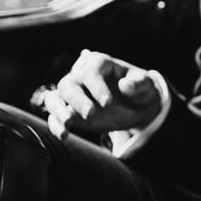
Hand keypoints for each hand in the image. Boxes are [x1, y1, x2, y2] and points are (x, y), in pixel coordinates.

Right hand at [36, 49, 162, 139]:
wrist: (136, 107)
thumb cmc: (140, 91)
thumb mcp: (146, 85)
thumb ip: (139, 83)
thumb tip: (125, 85)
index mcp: (100, 64)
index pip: (92, 71)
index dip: (97, 86)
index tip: (108, 103)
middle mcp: (81, 76)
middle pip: (69, 84)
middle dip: (78, 100)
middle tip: (91, 114)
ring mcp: (73, 94)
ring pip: (54, 98)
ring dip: (58, 111)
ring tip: (68, 124)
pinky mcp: (69, 111)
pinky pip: (54, 117)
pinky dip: (56, 125)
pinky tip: (64, 136)